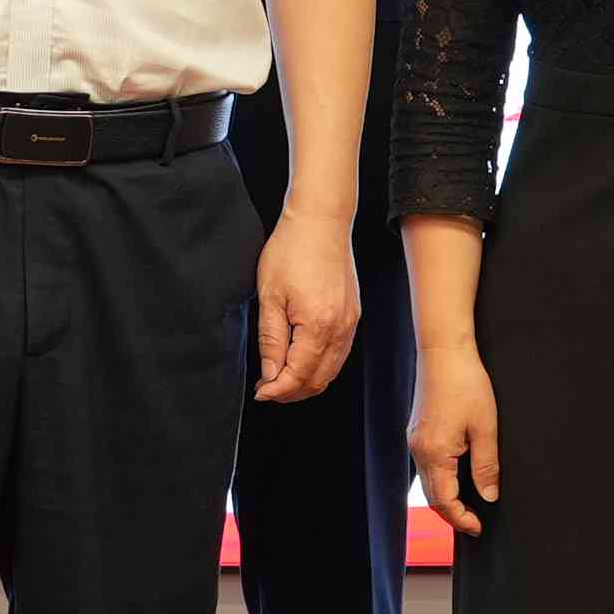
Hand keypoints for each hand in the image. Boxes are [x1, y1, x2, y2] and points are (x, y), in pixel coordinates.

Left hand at [250, 204, 360, 402]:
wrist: (320, 221)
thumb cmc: (292, 251)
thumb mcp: (270, 297)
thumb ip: (271, 341)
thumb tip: (270, 374)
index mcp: (319, 327)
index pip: (298, 376)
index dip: (276, 390)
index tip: (259, 392)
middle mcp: (341, 329)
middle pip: (318, 380)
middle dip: (291, 392)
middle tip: (266, 389)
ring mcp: (351, 323)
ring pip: (331, 371)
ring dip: (306, 382)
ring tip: (280, 378)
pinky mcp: (353, 315)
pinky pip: (340, 354)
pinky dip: (321, 366)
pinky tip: (301, 361)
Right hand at [407, 341, 500, 537]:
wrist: (444, 351)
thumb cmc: (466, 383)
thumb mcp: (485, 428)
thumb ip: (486, 466)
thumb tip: (488, 495)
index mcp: (435, 453)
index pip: (445, 502)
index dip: (462, 519)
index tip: (479, 527)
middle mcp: (418, 451)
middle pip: (432, 497)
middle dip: (452, 514)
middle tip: (475, 523)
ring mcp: (415, 441)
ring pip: (428, 483)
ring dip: (446, 498)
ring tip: (468, 505)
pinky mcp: (417, 431)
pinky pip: (426, 466)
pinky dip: (440, 480)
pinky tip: (456, 478)